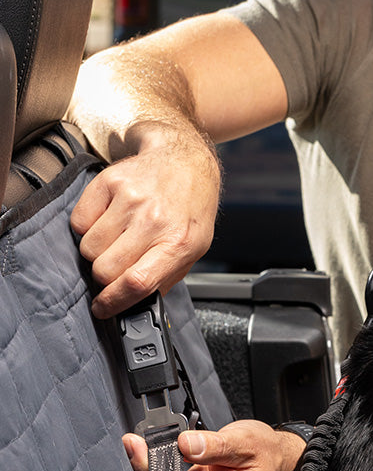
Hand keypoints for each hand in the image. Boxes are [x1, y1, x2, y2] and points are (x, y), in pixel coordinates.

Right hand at [71, 123, 220, 318]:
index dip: (114, 301)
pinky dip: (88, 228)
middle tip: (117, 265)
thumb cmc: (190, 208)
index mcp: (179, 242)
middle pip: (105, 268)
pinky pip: (79, 222)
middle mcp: (154, 220)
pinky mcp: (108, 182)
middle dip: (106, 276)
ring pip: (89, 248)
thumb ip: (167, 276)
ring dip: (98, 252)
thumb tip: (136, 302)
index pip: (138, 281)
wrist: (186, 162)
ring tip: (119, 238)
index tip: (102, 308)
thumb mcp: (195, 247)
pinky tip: (110, 220)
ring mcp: (130, 199)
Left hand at [123, 419, 306, 470]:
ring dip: (157, 468)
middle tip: (144, 439)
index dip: (154, 468)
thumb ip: (214, 445)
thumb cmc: (268, 455)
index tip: (137, 445)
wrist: (279, 464)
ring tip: (164, 445)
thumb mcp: (246, 441)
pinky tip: (171, 456)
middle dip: (152, 465)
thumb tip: (184, 443)